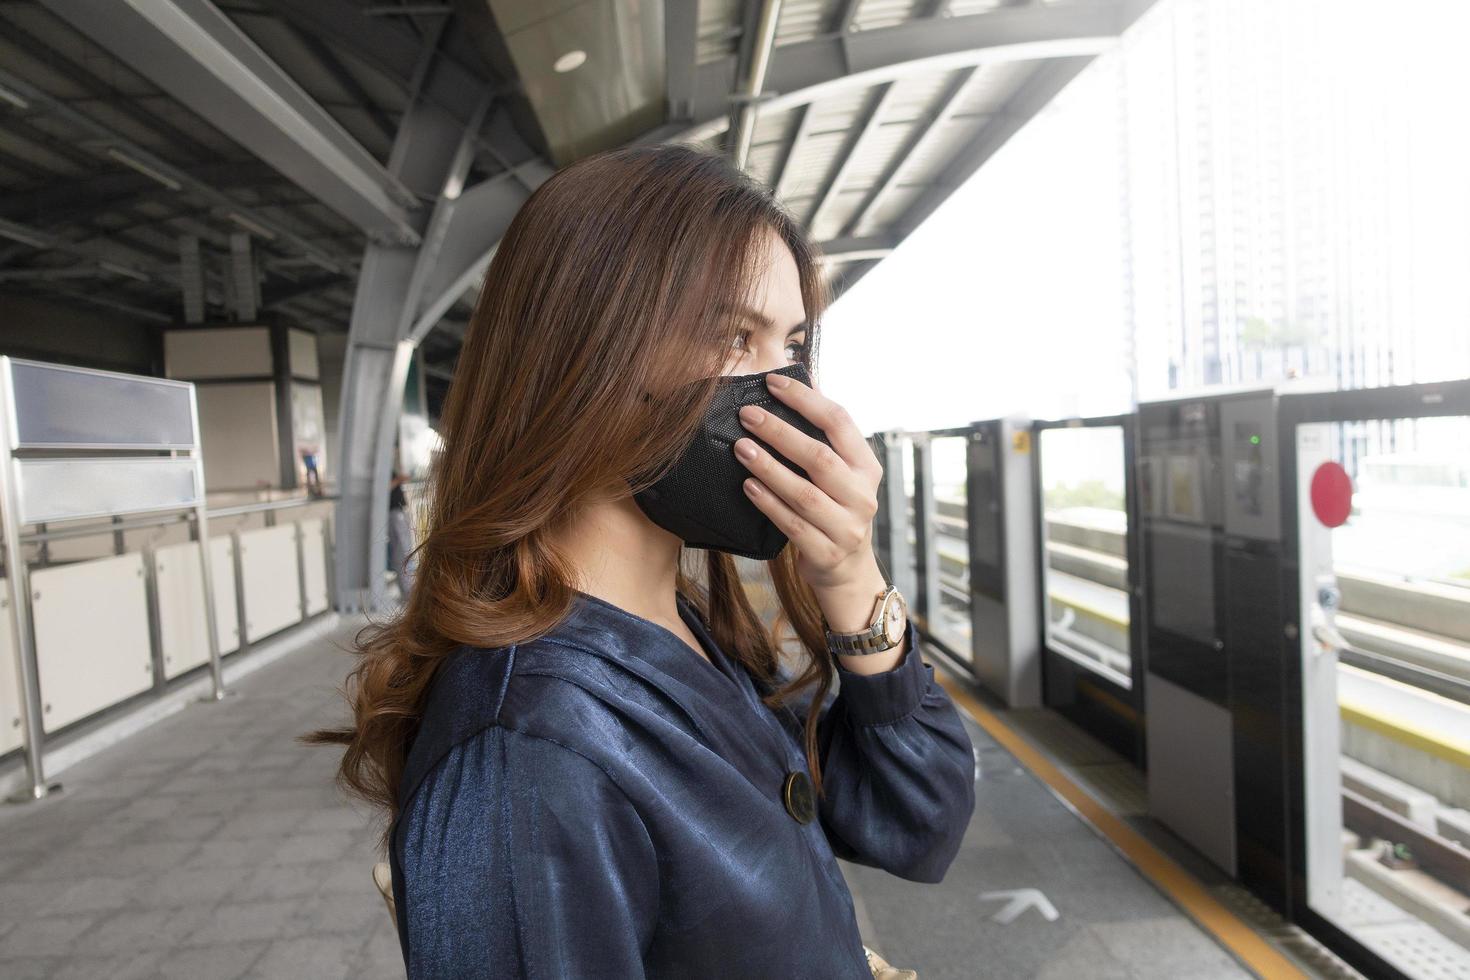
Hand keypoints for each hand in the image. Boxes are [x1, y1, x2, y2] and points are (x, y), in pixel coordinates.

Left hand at [732, 372, 905, 673]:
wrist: (849, 571)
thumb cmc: (836, 509)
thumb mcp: (842, 473)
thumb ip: (823, 435)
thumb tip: (795, 382)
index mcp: (866, 466)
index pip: (839, 422)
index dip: (805, 399)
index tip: (772, 383)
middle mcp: (862, 495)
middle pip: (819, 457)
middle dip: (780, 432)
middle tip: (747, 415)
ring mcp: (847, 527)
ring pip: (804, 493)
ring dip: (769, 468)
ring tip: (741, 448)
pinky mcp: (827, 553)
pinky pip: (792, 525)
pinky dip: (768, 504)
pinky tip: (748, 486)